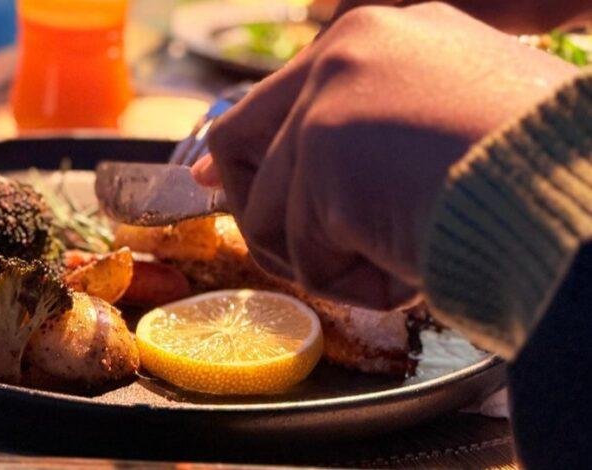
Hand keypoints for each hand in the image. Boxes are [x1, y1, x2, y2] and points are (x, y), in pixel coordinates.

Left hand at [198, 3, 577, 308]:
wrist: (579, 196)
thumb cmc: (530, 177)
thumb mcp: (442, 130)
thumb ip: (359, 135)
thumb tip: (277, 166)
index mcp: (382, 38)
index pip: (276, 96)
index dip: (237, 147)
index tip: (207, 177)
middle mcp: (348, 50)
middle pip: (237, 142)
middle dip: (256, 212)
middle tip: (296, 252)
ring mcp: (330, 99)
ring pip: (270, 215)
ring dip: (327, 260)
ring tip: (400, 255)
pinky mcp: (324, 155)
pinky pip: (306, 256)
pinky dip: (355, 284)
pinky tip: (412, 264)